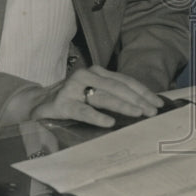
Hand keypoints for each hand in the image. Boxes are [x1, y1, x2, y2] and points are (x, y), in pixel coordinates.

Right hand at [28, 65, 162, 127]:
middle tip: (153, 111)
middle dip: (138, 100)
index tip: (158, 102)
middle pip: (118, 88)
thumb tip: (143, 105)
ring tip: (138, 114)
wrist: (37, 102)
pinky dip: (96, 117)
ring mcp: (73, 88)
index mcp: (98, 72)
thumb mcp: (93, 94)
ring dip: (123, 105)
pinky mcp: (62, 103)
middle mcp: (87, 75)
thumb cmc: (72, 99)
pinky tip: (109, 123)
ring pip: (103, 97)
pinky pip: (83, 111)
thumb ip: (113, 96)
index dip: (143, 91)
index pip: (125, 81)